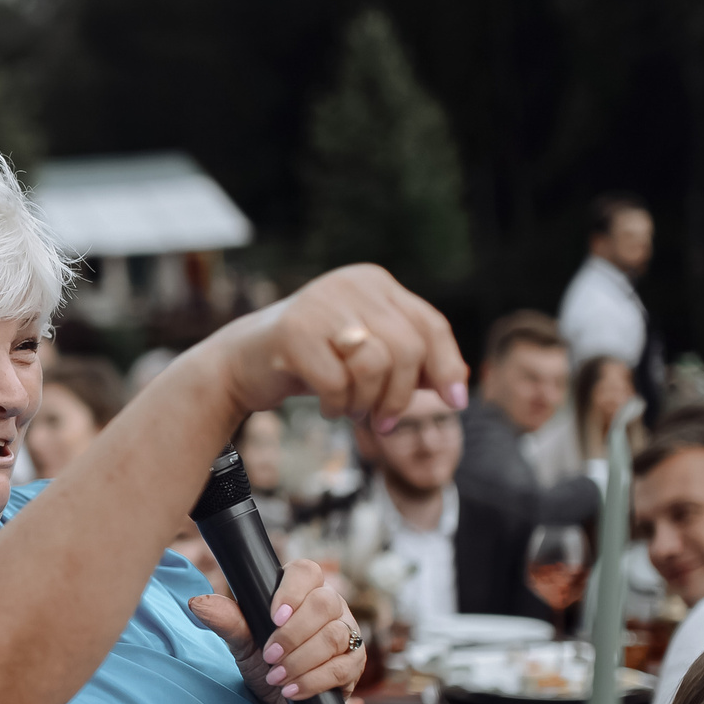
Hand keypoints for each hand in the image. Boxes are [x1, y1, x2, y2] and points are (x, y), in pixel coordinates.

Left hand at [189, 555, 364, 703]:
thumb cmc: (266, 665)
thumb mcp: (243, 644)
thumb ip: (228, 621)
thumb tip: (197, 603)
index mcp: (303, 592)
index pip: (306, 572)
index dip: (292, 590)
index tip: (273, 616)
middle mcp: (330, 607)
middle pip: (325, 604)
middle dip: (294, 634)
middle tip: (270, 655)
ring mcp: (347, 634)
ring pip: (334, 636)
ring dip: (301, 660)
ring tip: (277, 677)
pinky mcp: (354, 665)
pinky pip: (342, 667)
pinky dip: (313, 680)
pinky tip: (293, 690)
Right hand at [217, 264, 471, 429]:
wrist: (244, 363)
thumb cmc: (315, 361)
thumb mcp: (368, 356)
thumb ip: (412, 363)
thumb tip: (459, 384)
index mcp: (374, 282)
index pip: (430, 324)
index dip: (447, 367)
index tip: (455, 403)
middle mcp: (349, 284)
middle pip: (408, 347)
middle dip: (401, 397)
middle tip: (383, 422)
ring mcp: (319, 303)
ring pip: (376, 365)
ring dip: (367, 403)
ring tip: (351, 410)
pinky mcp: (293, 331)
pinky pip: (338, 383)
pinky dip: (337, 406)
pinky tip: (326, 406)